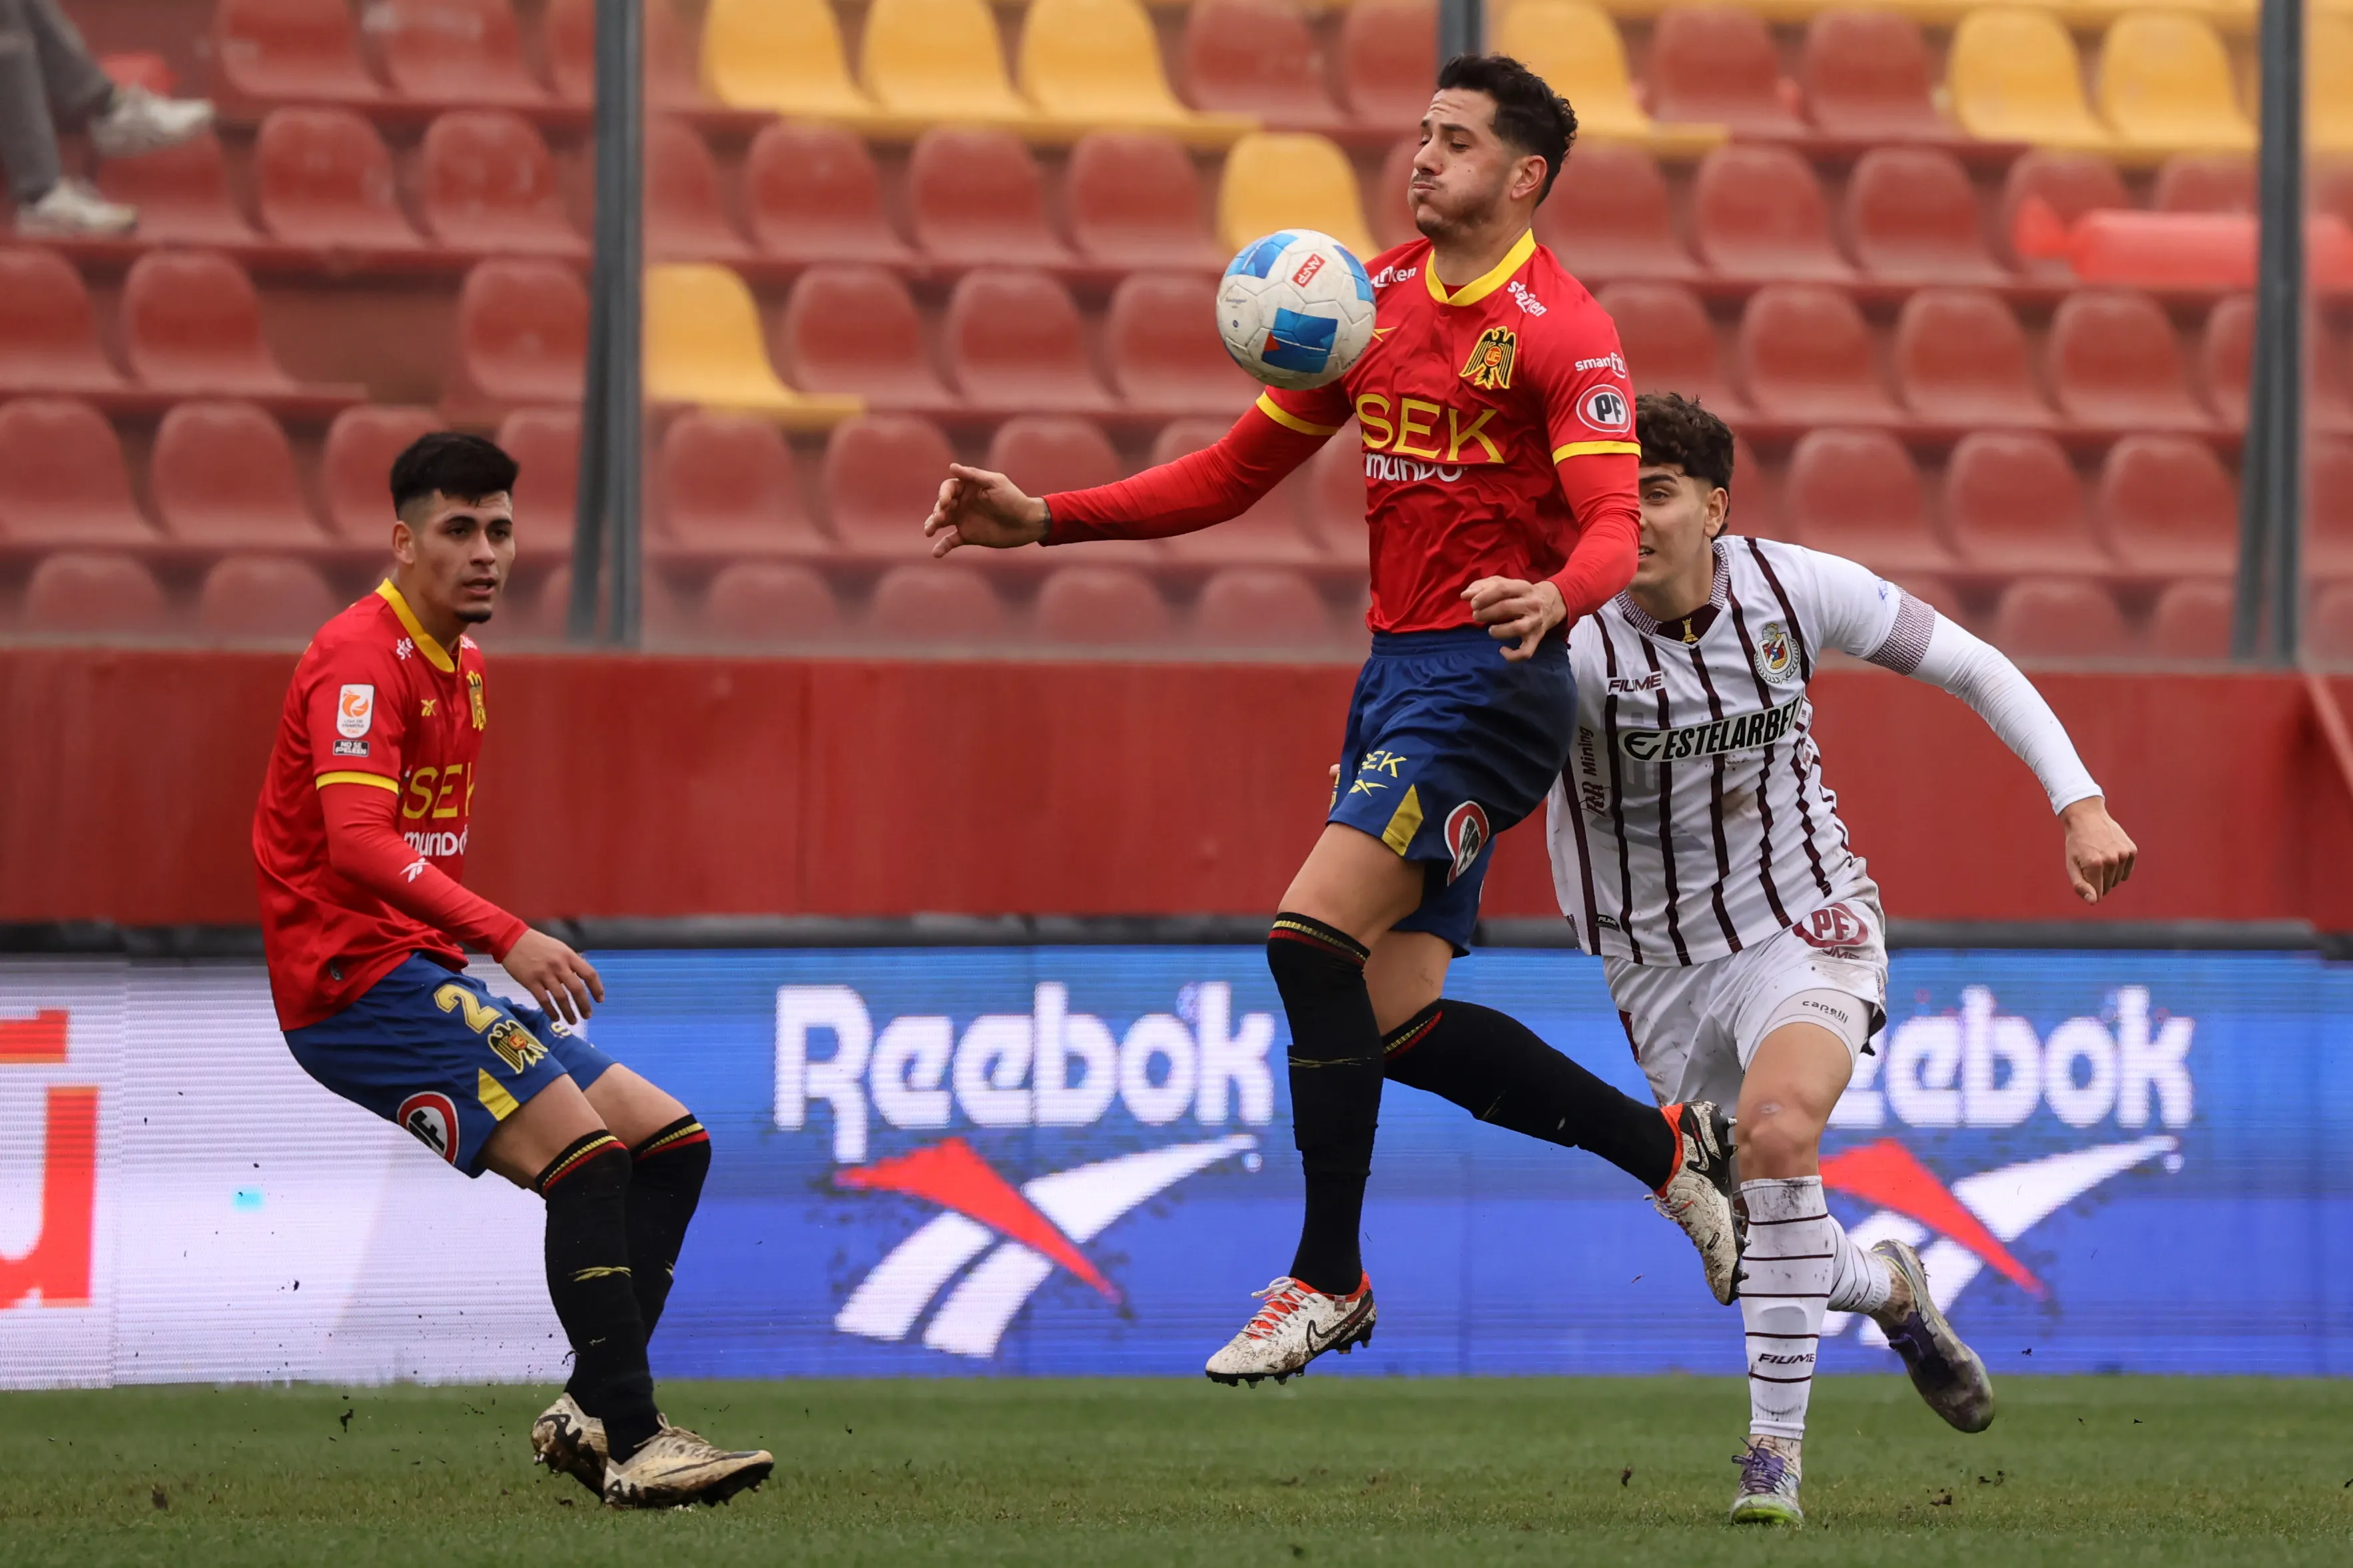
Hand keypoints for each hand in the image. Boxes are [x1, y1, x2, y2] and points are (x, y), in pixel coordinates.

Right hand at [502, 928, 603, 1024]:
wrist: (512, 940)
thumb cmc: (538, 944)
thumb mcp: (559, 948)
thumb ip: (570, 962)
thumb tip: (581, 979)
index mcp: (569, 956)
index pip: (589, 974)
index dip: (597, 988)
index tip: (599, 1000)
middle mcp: (559, 966)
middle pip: (577, 989)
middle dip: (584, 1005)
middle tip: (587, 1015)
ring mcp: (544, 974)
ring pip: (561, 998)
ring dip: (569, 1012)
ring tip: (573, 1021)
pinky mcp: (530, 982)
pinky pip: (544, 1000)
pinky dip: (551, 1011)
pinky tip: (556, 1018)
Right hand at [923, 463, 1048, 557]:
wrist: (1028, 523)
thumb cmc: (1013, 499)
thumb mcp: (995, 483)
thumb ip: (973, 476)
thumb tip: (951, 467)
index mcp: (968, 487)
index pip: (948, 488)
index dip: (944, 494)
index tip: (946, 503)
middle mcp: (963, 503)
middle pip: (942, 505)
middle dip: (937, 511)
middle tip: (939, 519)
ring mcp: (964, 520)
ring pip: (941, 522)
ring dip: (932, 525)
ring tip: (929, 531)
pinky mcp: (968, 536)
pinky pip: (950, 541)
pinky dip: (942, 546)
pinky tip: (936, 553)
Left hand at [1462, 576, 1566, 660]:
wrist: (1550, 603)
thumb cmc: (1519, 594)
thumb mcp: (1504, 584)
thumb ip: (1482, 586)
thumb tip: (1464, 596)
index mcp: (1523, 587)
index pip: (1502, 589)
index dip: (1484, 596)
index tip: (1473, 603)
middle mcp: (1531, 604)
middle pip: (1506, 607)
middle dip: (1485, 613)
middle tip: (1476, 616)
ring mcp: (1535, 623)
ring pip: (1517, 628)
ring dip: (1498, 631)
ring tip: (1490, 629)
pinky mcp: (1536, 639)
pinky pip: (1526, 652)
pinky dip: (1513, 656)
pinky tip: (1502, 650)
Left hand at [2059, 797, 2136, 904]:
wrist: (2087, 817)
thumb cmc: (2076, 844)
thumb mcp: (2071, 865)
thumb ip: (2080, 885)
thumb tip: (2093, 902)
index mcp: (2094, 865)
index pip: (2098, 893)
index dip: (2090, 889)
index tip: (2085, 877)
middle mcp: (2112, 860)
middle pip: (2108, 887)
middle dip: (2098, 881)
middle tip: (2090, 864)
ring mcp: (2124, 855)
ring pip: (2118, 880)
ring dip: (2109, 875)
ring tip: (2099, 858)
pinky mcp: (2132, 850)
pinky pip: (2126, 871)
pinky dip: (2119, 868)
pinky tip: (2110, 855)